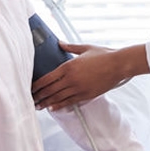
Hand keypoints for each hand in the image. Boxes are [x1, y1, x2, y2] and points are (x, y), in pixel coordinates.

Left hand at [32, 43, 148, 110]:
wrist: (119, 65)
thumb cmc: (104, 55)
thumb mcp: (85, 48)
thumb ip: (70, 46)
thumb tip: (59, 43)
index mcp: (68, 66)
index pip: (47, 79)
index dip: (37, 86)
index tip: (30, 89)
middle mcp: (71, 79)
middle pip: (50, 90)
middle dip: (39, 96)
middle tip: (31, 100)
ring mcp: (79, 89)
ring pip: (58, 98)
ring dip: (47, 103)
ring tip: (39, 106)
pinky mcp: (86, 95)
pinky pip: (70, 102)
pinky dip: (60, 105)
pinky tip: (53, 107)